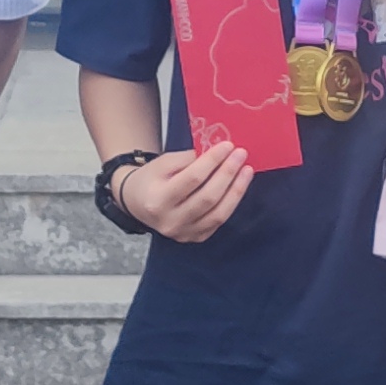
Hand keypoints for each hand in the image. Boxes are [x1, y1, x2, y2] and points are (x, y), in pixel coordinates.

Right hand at [116, 139, 252, 243]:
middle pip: (208, 197)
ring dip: (236, 190)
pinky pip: (219, 221)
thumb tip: (218, 154)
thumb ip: (188, 159)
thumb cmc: (152, 179)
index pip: (192, 179)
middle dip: (228, 174)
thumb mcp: (163, 163)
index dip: (213, 161)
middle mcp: (171, 221)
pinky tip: (238, 186)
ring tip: (246, 170)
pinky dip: (231, 202)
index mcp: (158, 200)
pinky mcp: (195, 238)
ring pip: (218, 214)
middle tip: (241, 154)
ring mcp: (184, 233)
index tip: (228, 146)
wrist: (139, 204)